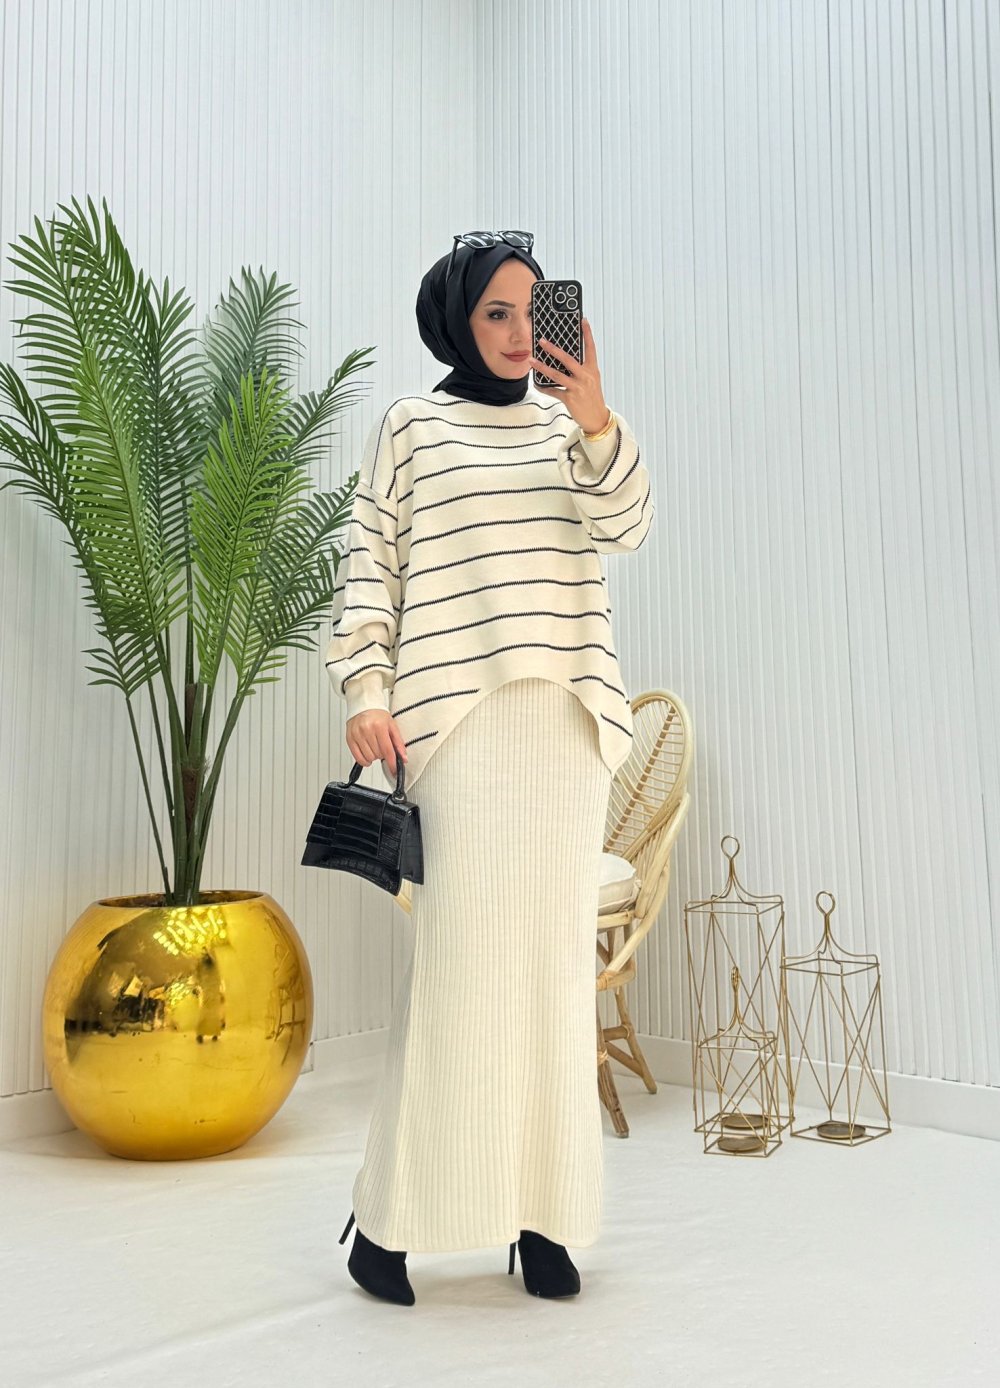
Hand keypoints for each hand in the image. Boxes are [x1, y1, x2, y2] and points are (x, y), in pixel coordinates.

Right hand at [346, 708, 407, 773]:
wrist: (363, 706)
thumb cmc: (378, 715)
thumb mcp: (392, 726)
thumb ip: (398, 743)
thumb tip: (403, 758)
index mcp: (379, 726)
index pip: (387, 750)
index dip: (392, 762)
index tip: (394, 770)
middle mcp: (366, 730)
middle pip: (378, 755)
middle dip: (382, 754)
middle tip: (382, 746)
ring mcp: (356, 734)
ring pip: (368, 757)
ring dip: (374, 757)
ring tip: (374, 747)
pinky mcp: (349, 739)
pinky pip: (357, 757)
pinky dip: (364, 760)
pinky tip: (368, 755)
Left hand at [528, 317, 609, 434]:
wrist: (597, 418)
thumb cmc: (593, 397)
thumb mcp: (591, 380)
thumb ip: (582, 369)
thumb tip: (566, 358)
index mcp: (592, 369)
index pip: (590, 348)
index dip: (587, 333)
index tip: (583, 320)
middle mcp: (585, 377)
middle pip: (568, 359)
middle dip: (553, 349)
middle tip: (542, 341)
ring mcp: (577, 388)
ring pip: (557, 374)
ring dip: (542, 367)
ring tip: (532, 360)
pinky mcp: (570, 399)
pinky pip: (553, 391)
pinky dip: (544, 387)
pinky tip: (537, 383)